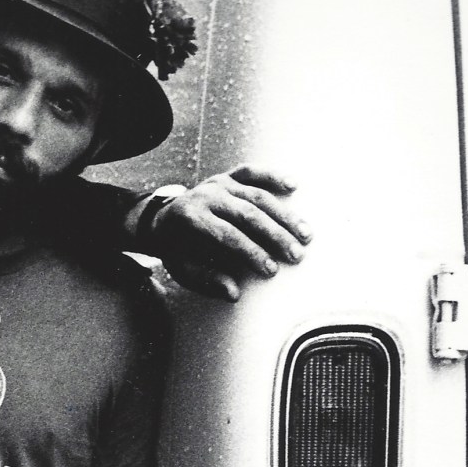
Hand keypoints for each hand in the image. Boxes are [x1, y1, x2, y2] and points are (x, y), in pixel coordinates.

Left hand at [151, 167, 310, 300]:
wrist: (161, 220)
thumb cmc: (176, 250)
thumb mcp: (182, 269)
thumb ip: (207, 281)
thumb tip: (234, 294)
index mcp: (190, 218)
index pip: (227, 236)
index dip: (250, 253)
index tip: (271, 270)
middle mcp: (206, 196)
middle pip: (248, 214)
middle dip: (275, 236)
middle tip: (296, 255)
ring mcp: (218, 183)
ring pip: (257, 196)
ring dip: (284, 215)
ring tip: (306, 234)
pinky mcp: (227, 176)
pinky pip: (252, 172)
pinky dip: (273, 176)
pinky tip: (293, 186)